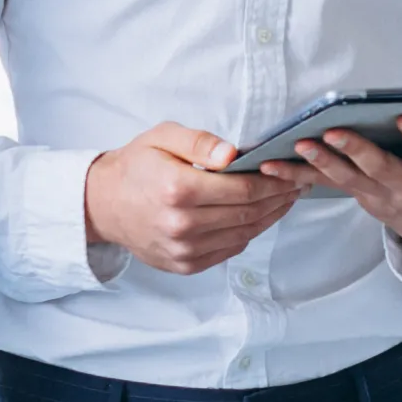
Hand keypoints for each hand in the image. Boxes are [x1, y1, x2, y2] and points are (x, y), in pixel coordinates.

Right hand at [84, 122, 301, 274]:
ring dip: (270, 217)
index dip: (273, 182)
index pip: (242, 190)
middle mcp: (182, 224)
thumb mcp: (162, 137)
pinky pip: (229, 249)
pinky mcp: (184, 264)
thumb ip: (200, 142)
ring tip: (285, 200)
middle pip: (248, 213)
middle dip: (278, 198)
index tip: (291, 172)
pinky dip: (248, 232)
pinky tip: (259, 216)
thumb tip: (234, 154)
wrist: (103, 204)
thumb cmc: (136, 166)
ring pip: (243, 234)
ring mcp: (183, 249)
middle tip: (298, 184)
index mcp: (178, 189)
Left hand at [258, 116, 401, 275]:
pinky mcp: (357, 194)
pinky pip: (322, 186)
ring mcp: (378, 193)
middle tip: (334, 134)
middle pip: (378, 169)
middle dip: (356, 152)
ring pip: (344, 178)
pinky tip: (267, 166)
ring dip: (318, 163)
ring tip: (295, 146)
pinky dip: (294, 178)